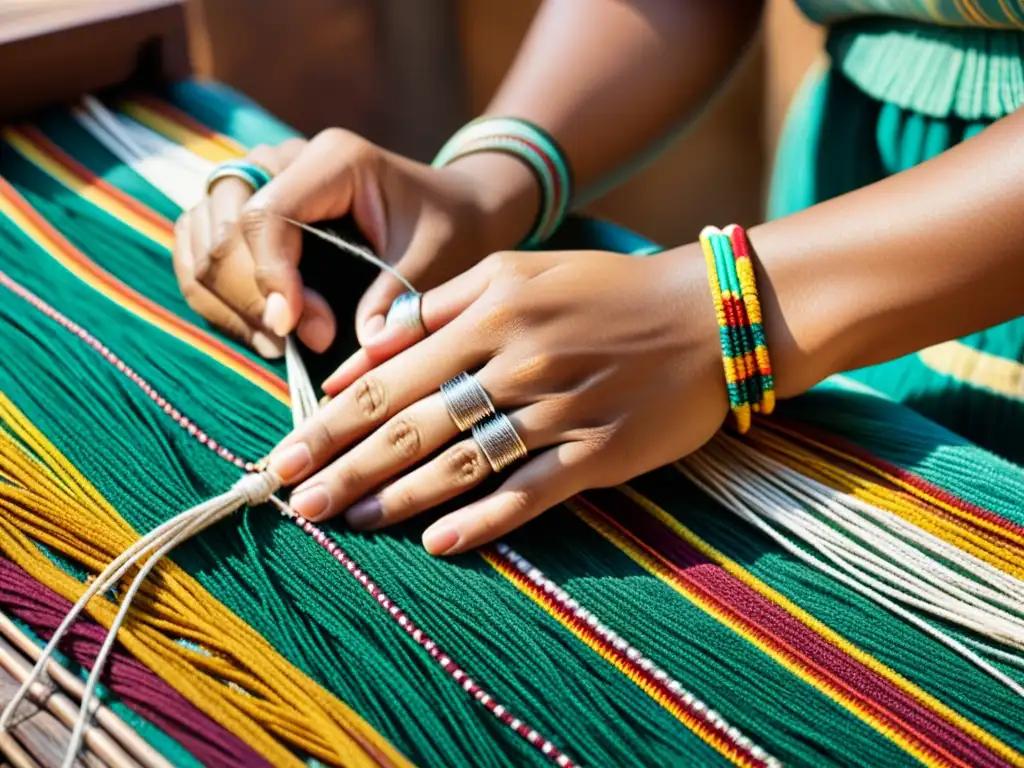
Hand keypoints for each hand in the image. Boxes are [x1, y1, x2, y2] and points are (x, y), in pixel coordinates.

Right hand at [172, 130, 538, 356]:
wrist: (450, 211)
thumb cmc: (446, 230)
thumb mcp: (433, 262)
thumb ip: (394, 299)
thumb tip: (359, 345)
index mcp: (333, 159)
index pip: (267, 214)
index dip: (270, 278)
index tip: (296, 331)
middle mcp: (284, 159)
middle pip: (224, 228)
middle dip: (251, 296)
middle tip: (296, 344)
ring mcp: (257, 180)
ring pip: (201, 239)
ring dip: (227, 301)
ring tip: (278, 344)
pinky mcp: (245, 210)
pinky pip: (199, 251)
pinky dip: (216, 297)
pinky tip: (261, 332)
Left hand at [266, 246, 727, 554]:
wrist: (709, 313)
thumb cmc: (606, 288)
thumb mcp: (518, 269)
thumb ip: (436, 304)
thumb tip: (364, 350)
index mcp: (490, 315)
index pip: (388, 377)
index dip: (328, 421)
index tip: (282, 454)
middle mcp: (517, 364)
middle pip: (411, 426)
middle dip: (344, 467)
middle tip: (292, 502)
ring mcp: (559, 412)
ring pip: (462, 463)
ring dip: (398, 498)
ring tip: (347, 522)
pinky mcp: (599, 452)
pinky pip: (530, 493)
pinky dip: (482, 520)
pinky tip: (436, 542)